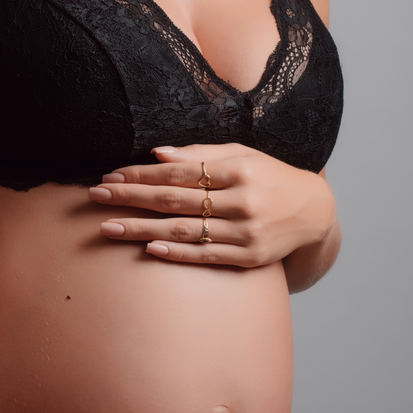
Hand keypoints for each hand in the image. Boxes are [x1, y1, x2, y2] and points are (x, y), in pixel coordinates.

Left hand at [88, 143, 336, 267]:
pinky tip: (148, 249)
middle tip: (96, 196)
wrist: (316, 212)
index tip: (111, 175)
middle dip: (130, 198)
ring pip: (183, 230)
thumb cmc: (270, 176)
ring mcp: (246, 232)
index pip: (178, 172)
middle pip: (174, 199)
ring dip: (141, 229)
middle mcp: (242, 201)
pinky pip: (205, 255)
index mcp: (239, 170)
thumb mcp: (243, 155)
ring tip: (107, 227)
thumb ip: (200, 154)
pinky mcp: (249, 257)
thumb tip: (157, 154)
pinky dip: (176, 253)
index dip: (141, 174)